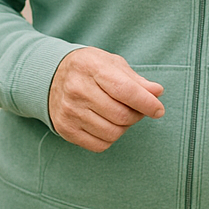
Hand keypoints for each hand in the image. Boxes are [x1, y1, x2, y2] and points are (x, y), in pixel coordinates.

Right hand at [47, 47, 164, 152]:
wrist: (50, 76)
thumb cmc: (89, 69)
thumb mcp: (111, 64)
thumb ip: (136, 80)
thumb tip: (157, 92)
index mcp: (91, 67)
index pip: (124, 90)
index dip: (146, 103)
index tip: (158, 110)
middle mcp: (76, 89)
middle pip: (121, 115)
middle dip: (136, 115)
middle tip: (135, 109)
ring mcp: (69, 110)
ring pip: (113, 133)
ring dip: (124, 127)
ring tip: (119, 115)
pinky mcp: (65, 128)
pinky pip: (100, 145)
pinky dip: (110, 138)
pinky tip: (105, 123)